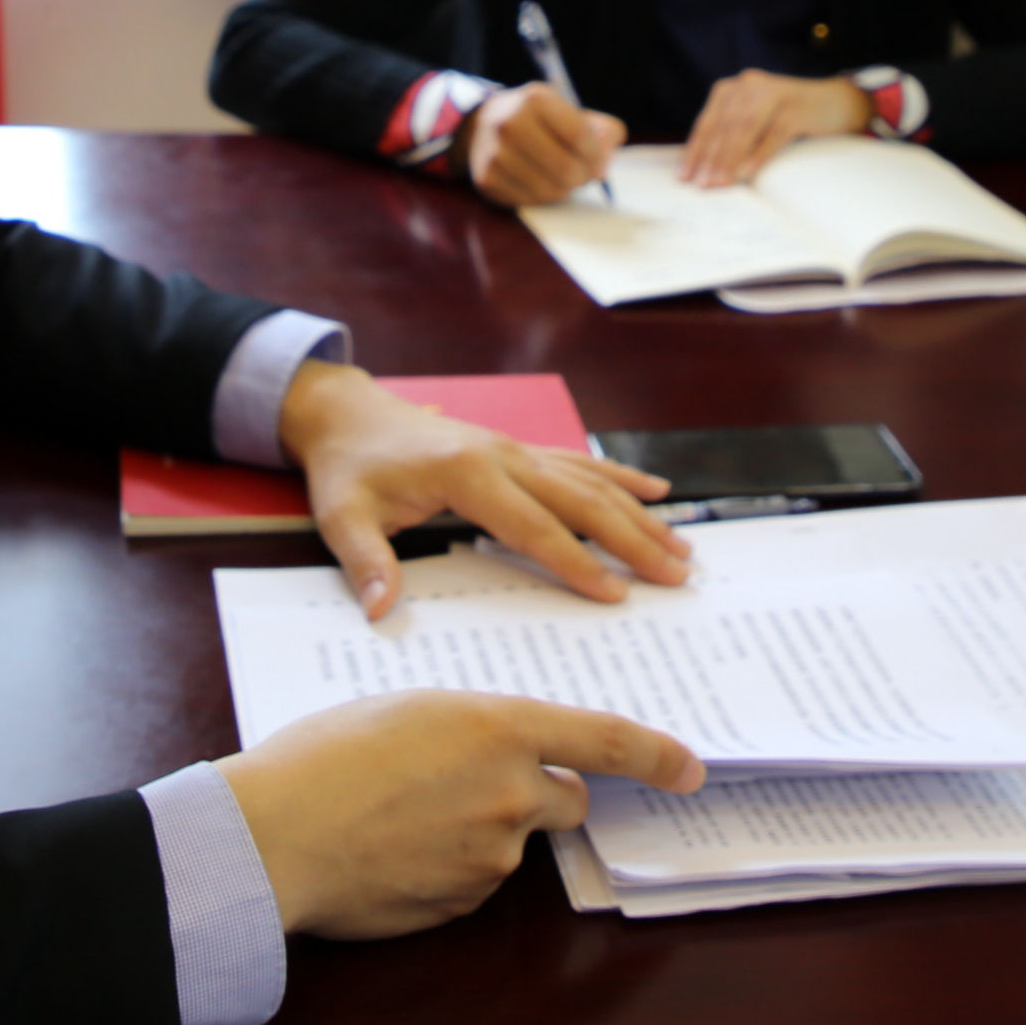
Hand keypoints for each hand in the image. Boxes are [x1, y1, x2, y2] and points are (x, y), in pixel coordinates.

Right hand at [219, 690, 704, 937]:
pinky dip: (449, 864)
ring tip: (401, 811)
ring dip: (480, 827)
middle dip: (539, 791)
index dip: (657, 755)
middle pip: (565, 798)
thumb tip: (490, 750)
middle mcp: (509, 792)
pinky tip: (395, 848)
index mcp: (495, 726)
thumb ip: (467, 726)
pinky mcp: (464, 903)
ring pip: (512, 840)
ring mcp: (490, 856)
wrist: (275, 836)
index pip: (605, 742)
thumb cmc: (324, 757)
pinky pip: (474, 879)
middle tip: (474, 779)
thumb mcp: (404, 707)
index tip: (690, 768)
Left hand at [277, 360, 690, 616]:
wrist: (347, 413)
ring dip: (638, 513)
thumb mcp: (344, 516)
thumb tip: (382, 611)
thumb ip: (367, 562)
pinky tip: (658, 490)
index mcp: (465, 473)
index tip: (616, 594)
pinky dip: (621, 476)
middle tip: (676, 577)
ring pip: (590, 480)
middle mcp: (501, 454)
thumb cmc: (348, 467)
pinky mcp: (516, 448)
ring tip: (681, 548)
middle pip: (580, 500)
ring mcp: (513, 447)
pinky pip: (578, 462)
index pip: (532, 526)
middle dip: (632, 540)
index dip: (576, 561)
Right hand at [455, 83, 626, 205]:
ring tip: (560, 176)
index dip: (596, 155)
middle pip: (567, 169)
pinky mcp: (487, 178)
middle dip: (582, 176)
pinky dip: (542, 197)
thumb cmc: (539, 121)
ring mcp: (495, 152)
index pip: (581, 137)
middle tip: (581, 173)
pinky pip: (531, 201)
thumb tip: (602, 170)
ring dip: (564, 189)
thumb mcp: (572, 112)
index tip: (596, 160)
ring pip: (550, 190)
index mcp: (536, 99)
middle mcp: (510, 122)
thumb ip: (604, 133)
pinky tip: (539, 181)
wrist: (483, 126)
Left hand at [679, 70, 871, 186]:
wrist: (835, 103)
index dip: (696, 150)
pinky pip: (773, 134)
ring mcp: (774, 93)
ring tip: (720, 182)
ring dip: (730, 159)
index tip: (685, 176)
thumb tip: (703, 169)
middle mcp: (750, 84)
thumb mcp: (754, 120)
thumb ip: (731, 135)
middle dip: (710, 158)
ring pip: (745, 128)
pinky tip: (748, 173)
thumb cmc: (788, 117)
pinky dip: (759, 155)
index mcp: (733, 88)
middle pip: (724, 126)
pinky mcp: (796, 107)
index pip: (708, 122)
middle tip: (702, 185)